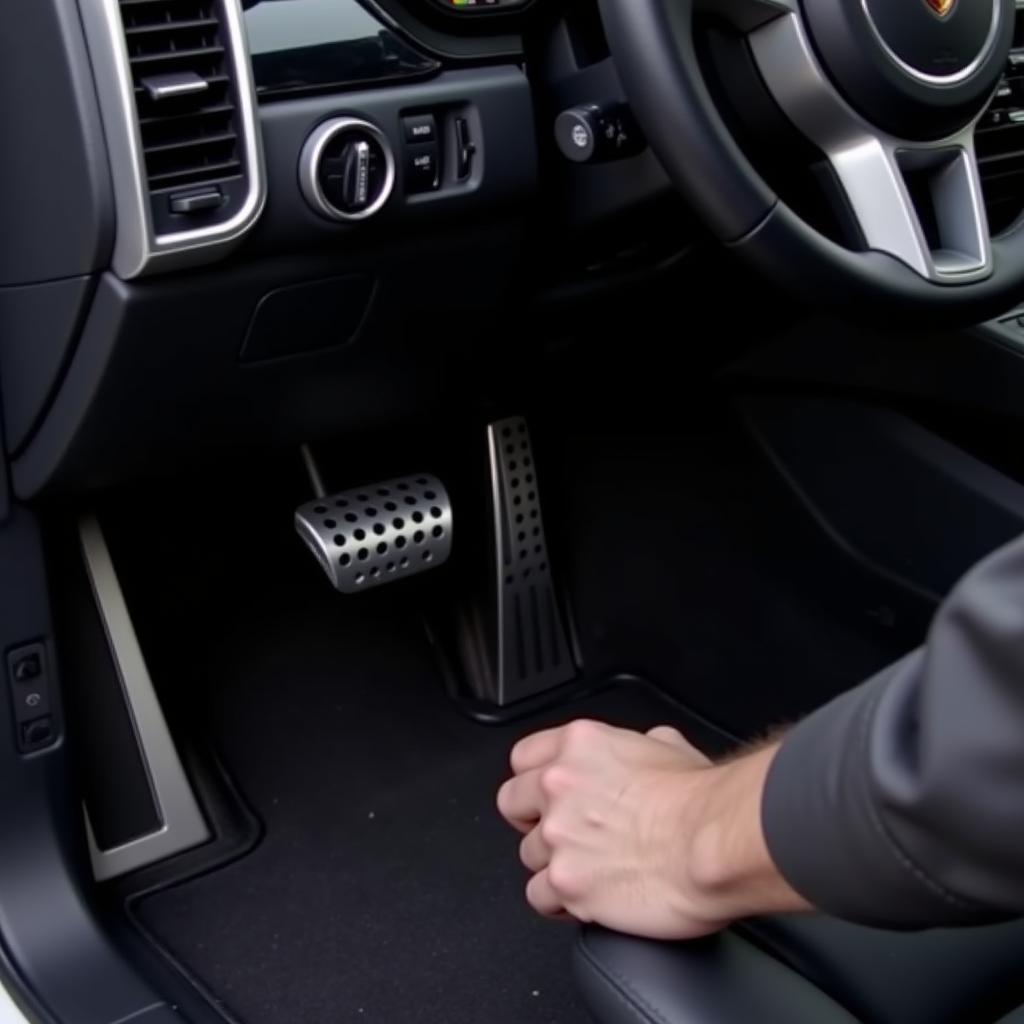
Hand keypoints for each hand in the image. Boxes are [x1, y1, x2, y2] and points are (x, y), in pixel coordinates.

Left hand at [496, 719, 809, 938]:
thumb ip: (638, 745)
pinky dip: (560, 902)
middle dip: (533, 820)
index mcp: (579, 745)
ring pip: (527, 855)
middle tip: (563, 833)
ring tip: (591, 870)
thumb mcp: (669, 745)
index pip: (524, 758)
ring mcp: (558, 835)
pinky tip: (586, 898)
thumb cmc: (703, 801)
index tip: (545, 796)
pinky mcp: (566, 883)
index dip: (535, 780)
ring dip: (554, 864)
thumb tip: (645, 747)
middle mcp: (559, 785)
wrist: (715, 843)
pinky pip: (539, 897)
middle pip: (512, 804)